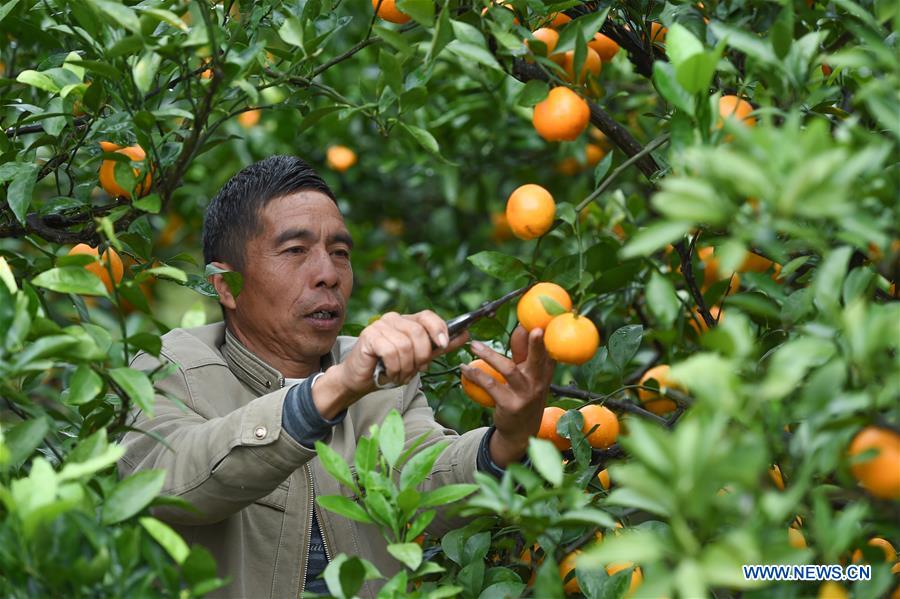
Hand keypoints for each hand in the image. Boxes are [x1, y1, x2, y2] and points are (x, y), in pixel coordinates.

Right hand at [316, 311, 469, 416]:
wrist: (360, 379)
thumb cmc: (389, 367)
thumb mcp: (419, 357)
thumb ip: (440, 346)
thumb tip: (465, 334)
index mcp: (407, 320)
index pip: (428, 316)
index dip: (439, 329)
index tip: (443, 345)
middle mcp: (393, 319)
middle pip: (418, 333)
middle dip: (420, 357)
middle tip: (414, 370)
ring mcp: (380, 326)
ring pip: (406, 346)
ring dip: (405, 367)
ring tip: (399, 374)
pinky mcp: (369, 336)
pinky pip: (391, 352)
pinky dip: (394, 368)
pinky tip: (388, 373)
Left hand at [461, 325, 554, 466]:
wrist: (520, 433)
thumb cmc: (523, 397)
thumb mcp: (528, 376)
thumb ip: (523, 354)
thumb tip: (521, 328)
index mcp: (545, 372)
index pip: (547, 350)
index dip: (544, 336)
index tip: (537, 322)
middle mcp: (539, 382)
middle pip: (539, 359)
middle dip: (537, 344)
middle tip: (535, 329)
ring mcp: (526, 395)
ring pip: (508, 369)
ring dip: (489, 354)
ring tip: (473, 345)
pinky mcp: (510, 405)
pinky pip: (491, 385)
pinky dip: (476, 374)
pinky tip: (465, 368)